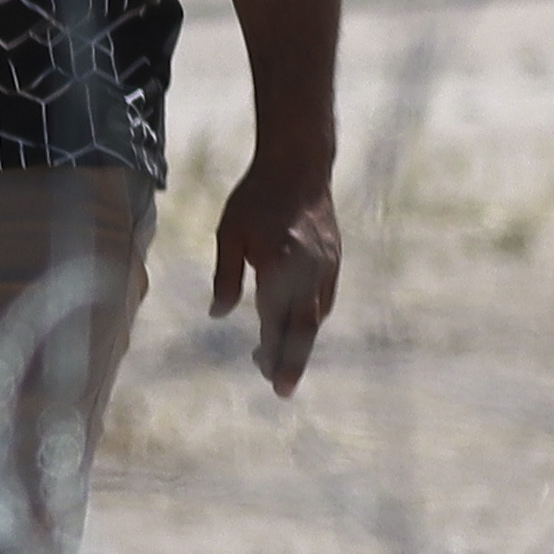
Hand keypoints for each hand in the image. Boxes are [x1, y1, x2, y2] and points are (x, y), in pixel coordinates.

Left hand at [211, 157, 341, 395]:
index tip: (265, 375)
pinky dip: (312, 317)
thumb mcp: (230, 234)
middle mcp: (307, 271)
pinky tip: (299, 325)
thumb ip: (226, 278)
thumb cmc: (256, 197)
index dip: (271, 351)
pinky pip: (325, 299)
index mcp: (279, 267)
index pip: (276, 321)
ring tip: (283, 361)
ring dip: (301, 342)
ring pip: (316, 316)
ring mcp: (325, 266)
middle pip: (303, 329)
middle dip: (293, 362)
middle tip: (282, 389)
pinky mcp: (334, 259)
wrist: (298, 164)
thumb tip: (219, 315)